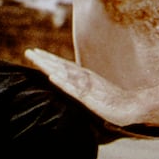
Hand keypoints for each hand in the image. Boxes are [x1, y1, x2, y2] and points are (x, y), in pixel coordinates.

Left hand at [25, 48, 139, 126]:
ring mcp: (86, 85)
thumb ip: (82, 87)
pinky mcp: (90, 97)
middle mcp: (83, 77)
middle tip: (27, 51)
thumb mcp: (94, 91)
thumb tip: (70, 84)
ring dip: (49, 65)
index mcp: (84, 76)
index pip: (62, 65)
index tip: (34, 52)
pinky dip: (63, 82)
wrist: (131, 106)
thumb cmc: (112, 100)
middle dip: (43, 59)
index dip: (48, 58)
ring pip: (64, 73)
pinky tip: (52, 77)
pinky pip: (74, 89)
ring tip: (36, 59)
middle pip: (60, 65)